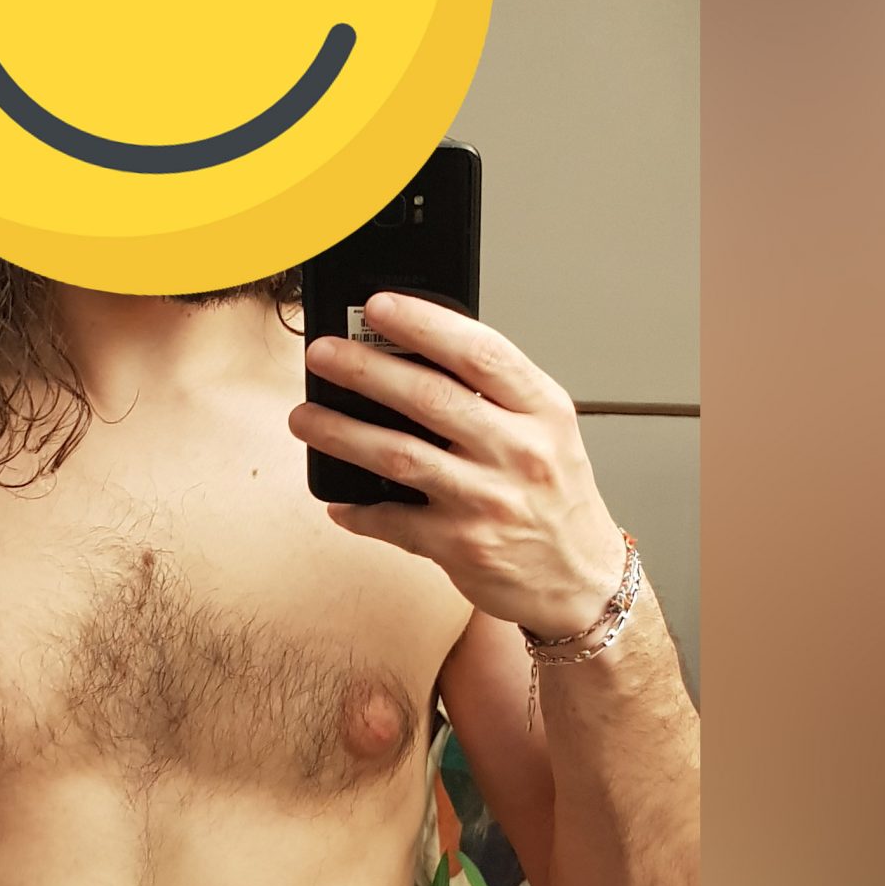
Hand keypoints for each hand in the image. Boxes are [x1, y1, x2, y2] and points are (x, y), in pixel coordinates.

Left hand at [291, 293, 628, 632]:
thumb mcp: (548, 431)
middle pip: (429, 397)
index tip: (379, 305)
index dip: (425, 323)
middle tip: (323, 354)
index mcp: (543, 410)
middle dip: (364, 370)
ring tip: (304, 417)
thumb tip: (411, 356)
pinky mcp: (461, 546)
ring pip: (400, 455)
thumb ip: (497, 395)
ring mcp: (488, 501)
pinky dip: (358, 510)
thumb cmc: (555, 497)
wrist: (580, 579)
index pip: (481, 352)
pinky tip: (336, 499)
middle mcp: (519, 452)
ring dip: (342, 433)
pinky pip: (392, 521)